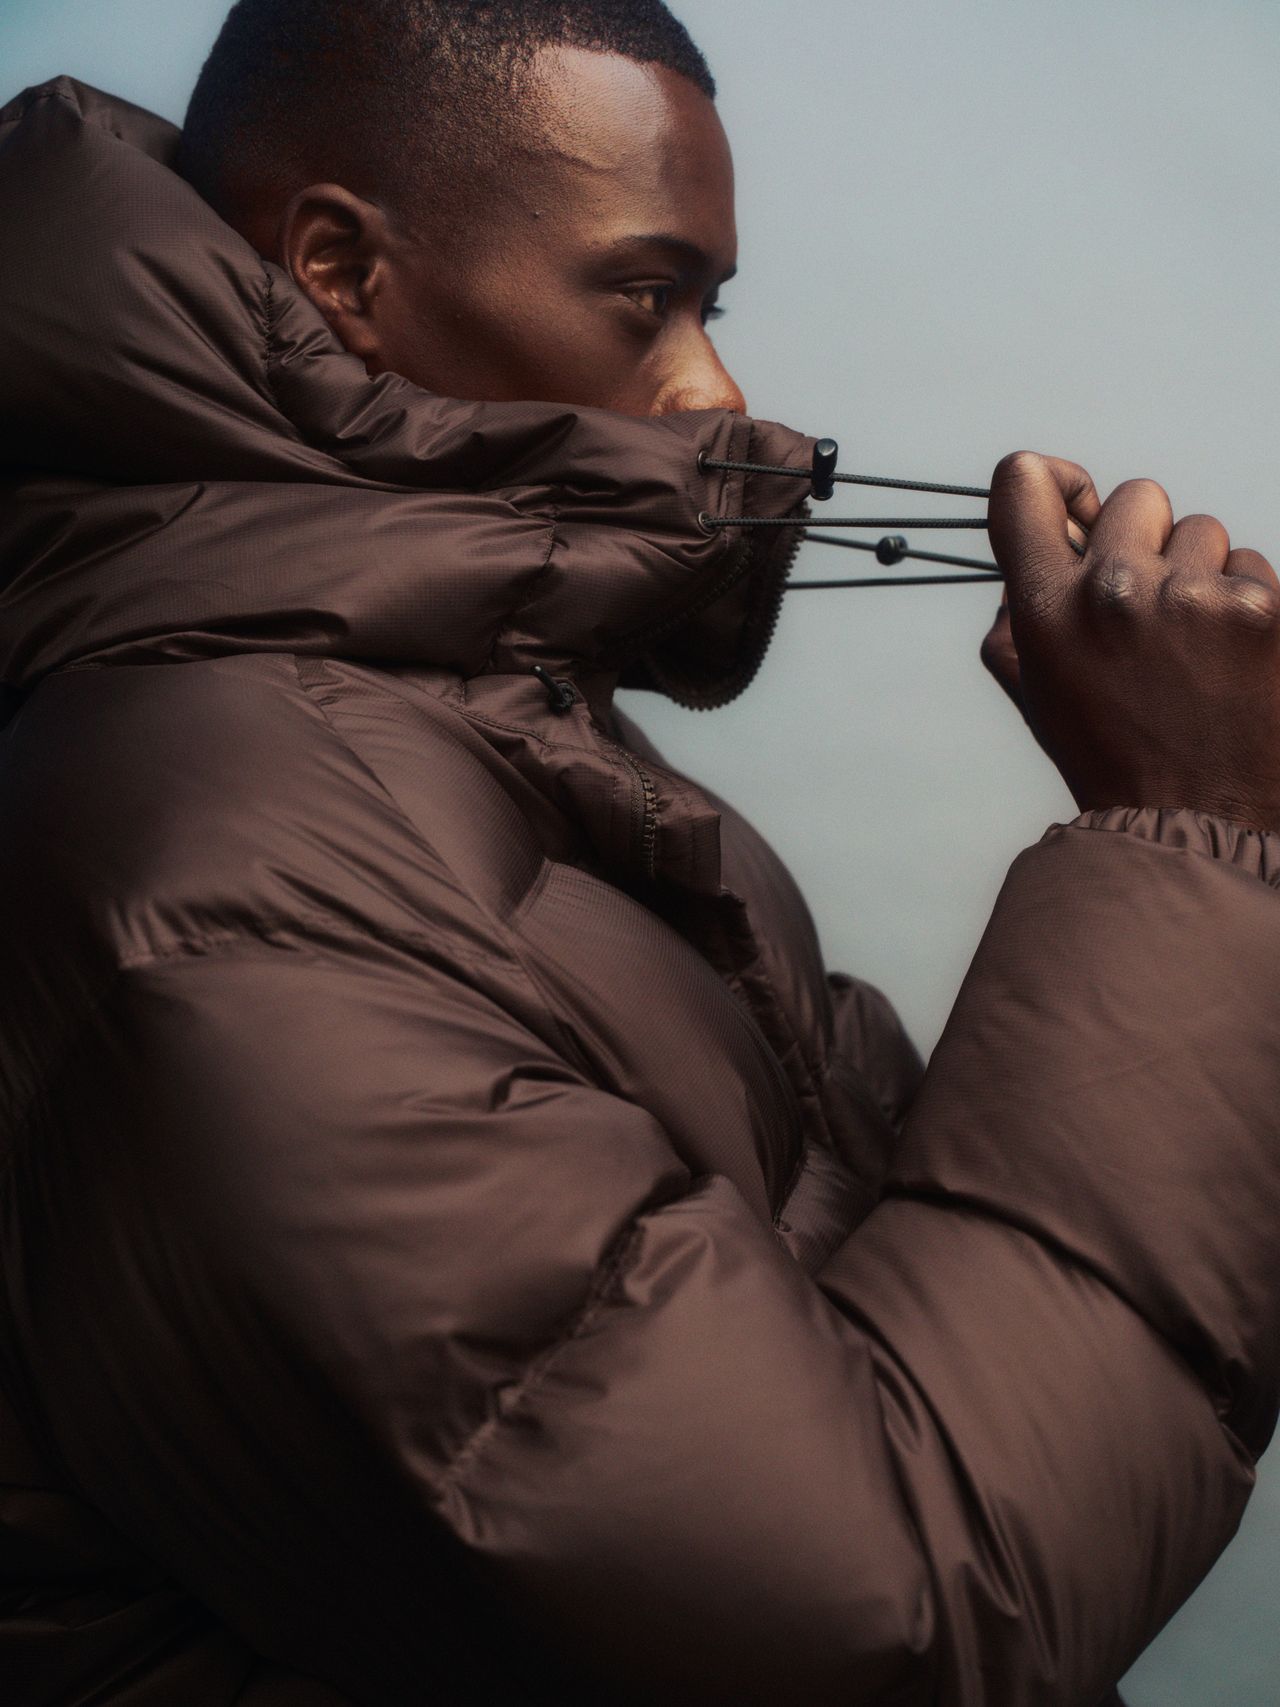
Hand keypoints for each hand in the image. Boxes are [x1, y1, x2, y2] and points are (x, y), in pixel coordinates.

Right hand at [982, 451, 1279, 830]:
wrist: (1193, 819)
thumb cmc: (1115, 758)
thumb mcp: (1039, 691)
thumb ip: (1019, 619)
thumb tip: (1033, 563)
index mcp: (1048, 609)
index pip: (1023, 485)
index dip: (1050, 480)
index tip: (1073, 500)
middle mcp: (1115, 590)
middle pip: (1136, 495)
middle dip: (1144, 539)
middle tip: (1149, 603)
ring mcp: (1193, 595)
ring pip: (1202, 529)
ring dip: (1199, 572)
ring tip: (1193, 642)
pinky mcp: (1262, 607)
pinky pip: (1251, 563)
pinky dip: (1243, 600)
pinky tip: (1229, 654)